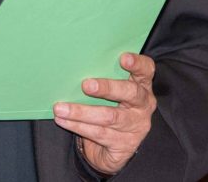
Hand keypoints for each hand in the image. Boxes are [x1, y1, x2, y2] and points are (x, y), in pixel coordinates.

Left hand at [53, 53, 156, 174]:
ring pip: (109, 117)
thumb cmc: (110, 108)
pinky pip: (99, 133)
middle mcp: (143, 105)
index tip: (123, 58)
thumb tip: (73, 66)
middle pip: (130, 93)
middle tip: (85, 85)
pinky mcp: (125, 144)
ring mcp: (136, 126)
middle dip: (107, 88)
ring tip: (61, 108)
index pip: (146, 70)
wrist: (115, 148)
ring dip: (81, 112)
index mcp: (142, 86)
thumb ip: (104, 79)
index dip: (137, 63)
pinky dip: (77, 126)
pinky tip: (63, 120)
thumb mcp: (112, 93)